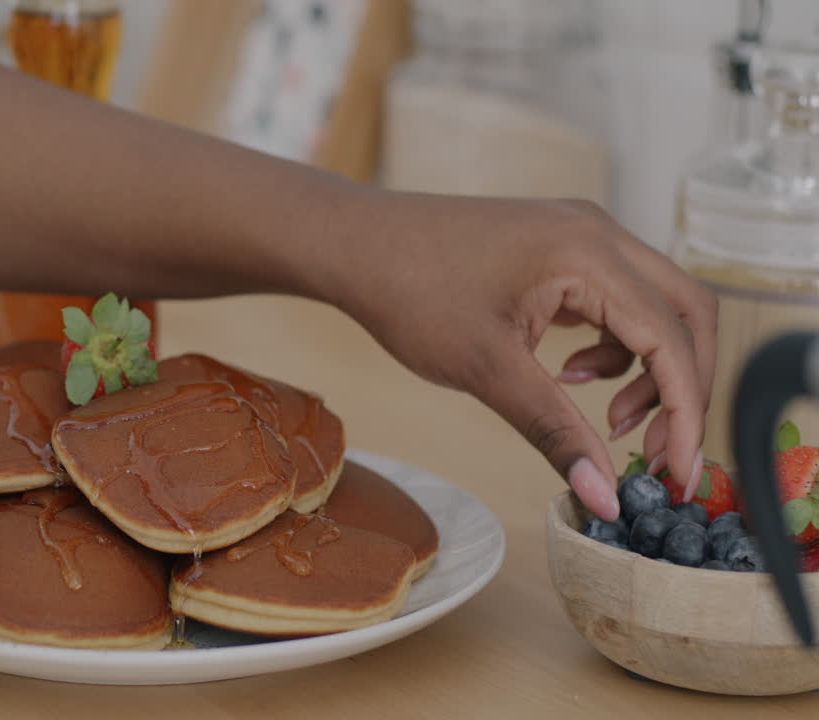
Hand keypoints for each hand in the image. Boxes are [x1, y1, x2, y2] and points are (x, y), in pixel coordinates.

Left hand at [330, 194, 715, 520]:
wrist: (354, 245)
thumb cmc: (408, 292)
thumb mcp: (485, 370)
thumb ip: (553, 431)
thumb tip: (604, 495)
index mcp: (588, 253)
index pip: (672, 338)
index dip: (687, 413)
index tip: (678, 476)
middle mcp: (599, 233)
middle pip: (686, 315)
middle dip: (681, 389)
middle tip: (652, 452)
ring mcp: (581, 235)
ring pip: (656, 307)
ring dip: (648, 369)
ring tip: (603, 416)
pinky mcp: (562, 250)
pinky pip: (618, 301)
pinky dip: (614, 348)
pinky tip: (567, 375)